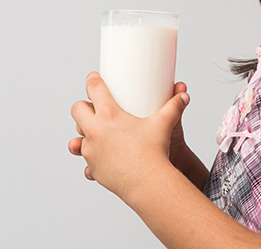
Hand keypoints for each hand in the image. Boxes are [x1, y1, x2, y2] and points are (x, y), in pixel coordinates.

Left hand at [69, 72, 189, 201]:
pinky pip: (86, 160)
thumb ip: (174, 107)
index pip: (94, 89)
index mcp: (109, 115)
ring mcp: (91, 150)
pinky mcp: (93, 167)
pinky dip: (92, 158)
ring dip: (85, 134)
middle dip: (83, 107)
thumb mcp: (164, 124)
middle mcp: (95, 130)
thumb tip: (183, 95)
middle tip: (93, 107)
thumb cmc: (154, 152)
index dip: (92, 80)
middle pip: (76, 110)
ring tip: (95, 133)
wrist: (147, 183)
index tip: (94, 78)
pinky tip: (100, 156)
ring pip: (77, 137)